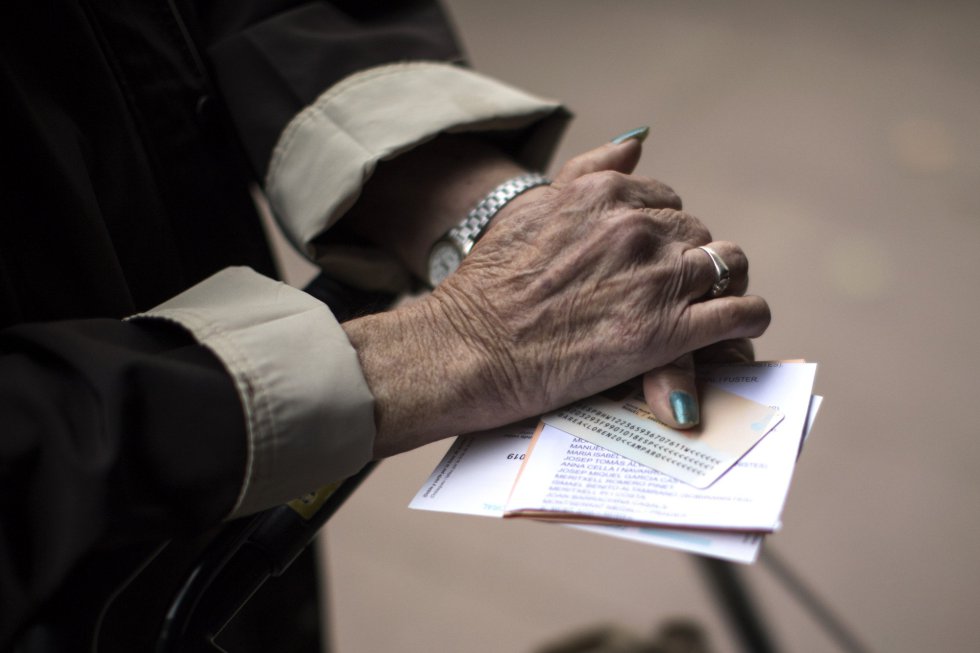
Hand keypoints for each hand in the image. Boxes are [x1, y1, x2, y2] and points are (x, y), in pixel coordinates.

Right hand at [343, 137, 769, 456]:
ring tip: (705, 308)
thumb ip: (588, 171)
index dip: (662, 234)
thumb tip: (637, 141)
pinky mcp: (668, 332)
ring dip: (722, 285)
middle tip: (669, 292)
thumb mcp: (531, 207)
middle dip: (688, 260)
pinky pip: (742, 312)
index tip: (650, 261)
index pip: (667, 201)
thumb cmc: (488, 286)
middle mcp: (637, 227)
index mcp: (605, 193)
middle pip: (698, 232)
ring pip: (729, 265)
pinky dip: (747, 318)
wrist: (468, 350)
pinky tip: (736, 329)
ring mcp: (656, 279)